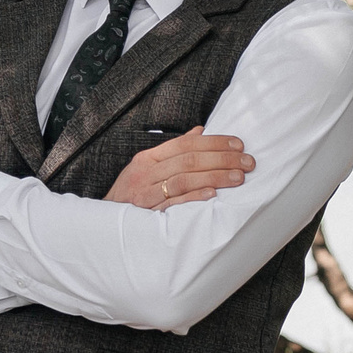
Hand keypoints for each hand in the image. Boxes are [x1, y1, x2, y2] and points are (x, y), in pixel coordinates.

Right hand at [106, 128, 254, 210]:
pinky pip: (174, 204)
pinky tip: (213, 195)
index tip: (238, 144)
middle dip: (222, 159)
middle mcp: (147, 172)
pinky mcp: (148, 213)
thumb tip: (200, 131)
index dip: (214, 142)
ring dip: (214, 177)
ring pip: (184, 179)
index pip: (186, 144)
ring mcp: (146, 193)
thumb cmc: (131, 192)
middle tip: (247, 162)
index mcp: (149, 158)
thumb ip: (173, 150)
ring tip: (238, 177)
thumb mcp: (147, 167)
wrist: (105, 221)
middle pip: (189, 160)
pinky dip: (194, 198)